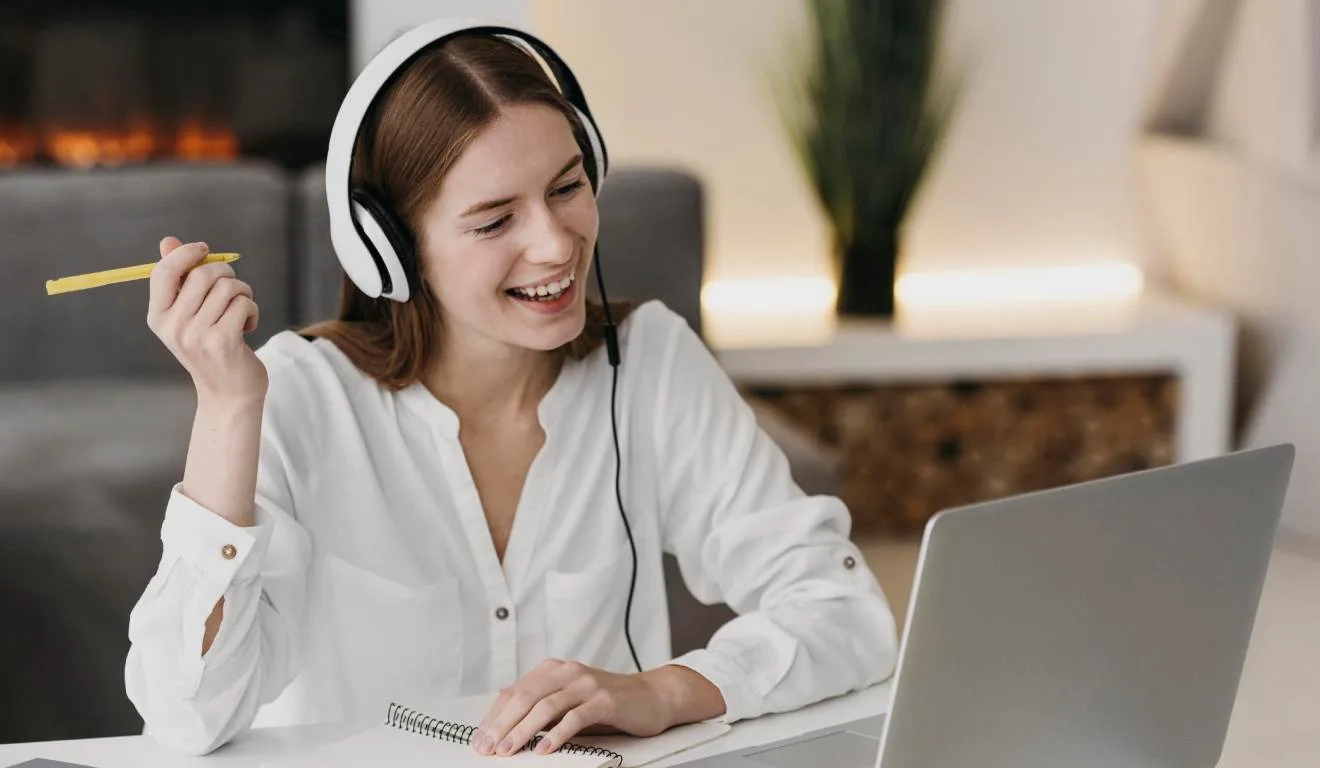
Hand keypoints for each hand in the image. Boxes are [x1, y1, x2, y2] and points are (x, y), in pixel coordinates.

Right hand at [147, 236, 266, 405]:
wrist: (229, 394)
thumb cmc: (212, 349)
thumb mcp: (190, 316)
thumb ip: (180, 279)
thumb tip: (169, 241)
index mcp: (158, 317)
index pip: (163, 272)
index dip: (185, 253)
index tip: (205, 249)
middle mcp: (173, 326)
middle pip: (202, 274)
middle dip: (226, 274)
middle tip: (235, 291)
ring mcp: (196, 335)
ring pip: (228, 287)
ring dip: (244, 294)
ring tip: (242, 312)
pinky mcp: (222, 341)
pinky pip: (243, 303)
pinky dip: (253, 310)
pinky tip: (248, 327)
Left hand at [472, 659, 673, 756]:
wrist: (652, 696)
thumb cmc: (607, 702)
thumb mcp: (569, 700)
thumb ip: (542, 705)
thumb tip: (505, 721)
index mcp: (553, 670)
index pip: (514, 692)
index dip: (494, 716)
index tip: (480, 739)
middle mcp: (567, 672)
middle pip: (525, 697)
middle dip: (503, 724)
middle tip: (488, 747)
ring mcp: (586, 684)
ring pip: (546, 706)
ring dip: (523, 731)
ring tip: (509, 750)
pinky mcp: (604, 700)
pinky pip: (575, 717)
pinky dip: (557, 735)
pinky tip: (544, 749)